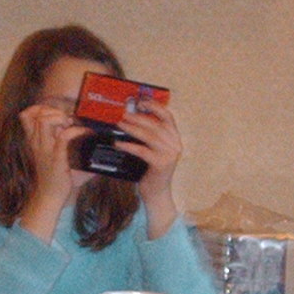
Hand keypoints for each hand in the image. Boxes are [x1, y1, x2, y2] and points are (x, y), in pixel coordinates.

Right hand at [17, 100, 90, 240]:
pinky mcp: (56, 158)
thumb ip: (69, 145)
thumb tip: (96, 140)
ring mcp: (45, 150)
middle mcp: (37, 143)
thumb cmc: (57, 177)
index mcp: (34, 141)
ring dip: (61, 117)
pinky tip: (84, 134)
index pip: (26, 115)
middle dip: (54, 110)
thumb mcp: (57, 157)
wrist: (50, 197)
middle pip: (35, 114)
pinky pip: (64, 137)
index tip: (56, 114)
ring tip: (71, 125)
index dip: (40, 108)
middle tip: (67, 120)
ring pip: (45, 121)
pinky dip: (76, 131)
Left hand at [118, 100, 186, 235]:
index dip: (154, 106)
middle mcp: (175, 144)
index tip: (141, 100)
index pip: (168, 116)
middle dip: (138, 117)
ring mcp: (169, 154)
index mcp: (175, 137)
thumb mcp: (153, 149)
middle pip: (155, 124)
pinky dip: (128, 145)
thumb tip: (130, 118)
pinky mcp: (160, 164)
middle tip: (123, 114)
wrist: (156, 193)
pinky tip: (118, 143)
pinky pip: (142, 150)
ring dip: (132, 128)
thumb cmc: (151, 169)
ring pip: (149, 136)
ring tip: (119, 124)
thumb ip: (149, 135)